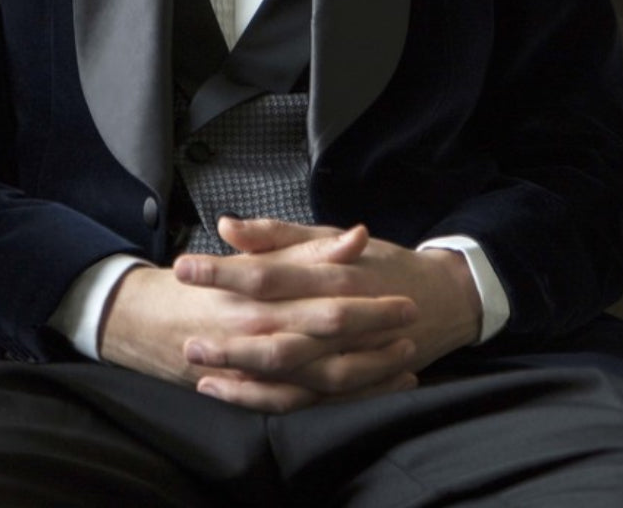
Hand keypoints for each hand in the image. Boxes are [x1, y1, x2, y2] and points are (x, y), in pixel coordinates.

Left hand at [175, 218, 480, 406]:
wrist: (437, 300)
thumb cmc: (377, 262)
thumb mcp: (330, 235)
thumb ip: (279, 233)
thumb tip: (229, 225)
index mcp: (330, 274)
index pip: (269, 273)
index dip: (225, 272)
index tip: (185, 267)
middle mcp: (336, 317)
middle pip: (277, 330)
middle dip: (228, 335)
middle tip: (185, 335)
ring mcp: (344, 355)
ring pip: (290, 372)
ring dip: (243, 372)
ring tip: (198, 367)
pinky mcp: (346, 383)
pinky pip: (303, 398)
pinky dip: (265, 398)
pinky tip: (228, 391)